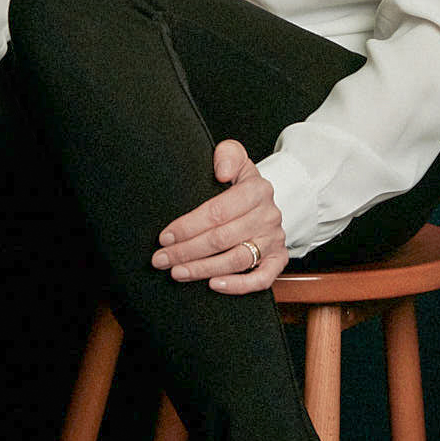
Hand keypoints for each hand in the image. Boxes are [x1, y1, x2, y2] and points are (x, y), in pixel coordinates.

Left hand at [152, 139, 288, 293]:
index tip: (165, 236)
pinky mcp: (278, 260)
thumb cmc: (241, 182)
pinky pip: (261, 279)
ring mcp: (274, 239)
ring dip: (203, 269)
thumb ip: (227, 154)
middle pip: (222, 238)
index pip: (218, 211)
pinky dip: (238, 286)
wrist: (265, 201)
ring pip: (237, 260)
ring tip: (177, 272)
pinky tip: (213, 285)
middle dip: (187, 251)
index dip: (188, 226)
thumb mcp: (235, 158)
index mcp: (258, 189)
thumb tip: (221, 171)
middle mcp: (269, 215)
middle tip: (161, 259)